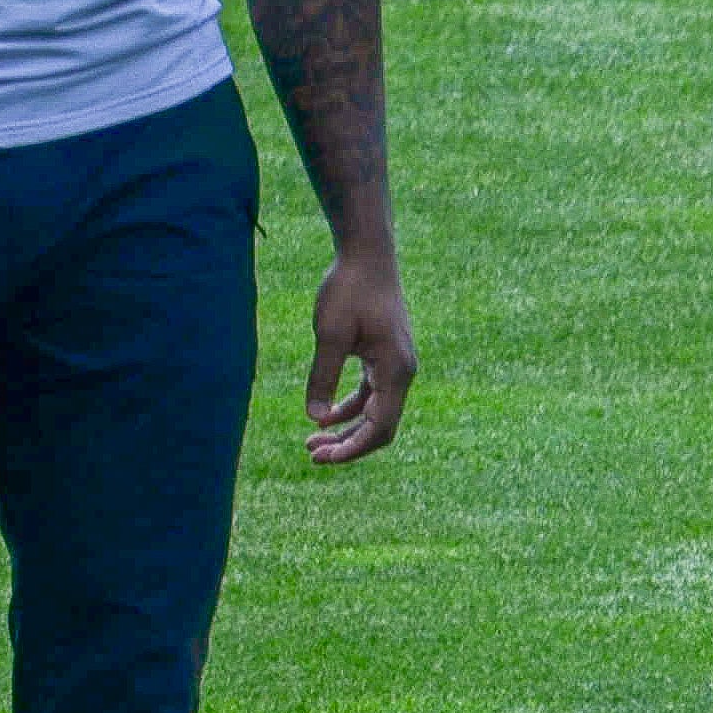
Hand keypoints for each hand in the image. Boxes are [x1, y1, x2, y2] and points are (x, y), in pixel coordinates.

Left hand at [304, 250, 415, 465]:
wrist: (367, 255)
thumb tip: (314, 417)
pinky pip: (370, 393)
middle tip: (311, 454)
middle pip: (379, 426)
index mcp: (396, 370)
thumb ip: (323, 377)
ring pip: (374, 412)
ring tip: (312, 440)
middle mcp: (402, 372)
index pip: (380, 427)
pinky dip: (348, 408)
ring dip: (346, 429)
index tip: (320, 457)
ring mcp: (395, 364)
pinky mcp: (384, 356)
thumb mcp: (330, 333)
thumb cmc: (350, 289)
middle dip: (347, 445)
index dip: (351, 449)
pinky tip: (323, 414)